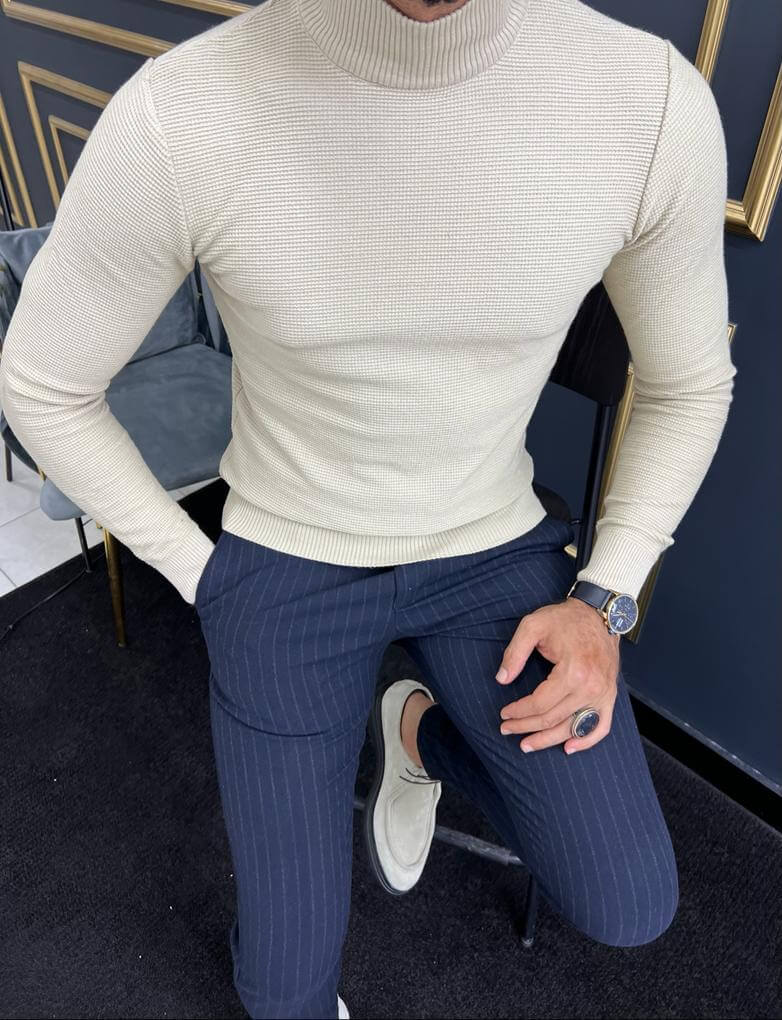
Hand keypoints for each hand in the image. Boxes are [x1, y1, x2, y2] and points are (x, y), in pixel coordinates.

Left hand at [495, 597, 620, 754]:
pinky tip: (568, 747)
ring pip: (572, 728)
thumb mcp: (532, 625)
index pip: (539, 703)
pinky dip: (585, 741)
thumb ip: (514, 653)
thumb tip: (502, 679)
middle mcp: (591, 687)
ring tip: (527, 745)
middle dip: (526, 727)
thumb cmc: (564, 619)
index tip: (504, 713)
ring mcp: (603, 694)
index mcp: (573, 671)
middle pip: (553, 719)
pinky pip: (600, 726)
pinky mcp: (610, 696)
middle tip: (506, 729)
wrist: (598, 614)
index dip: (518, 712)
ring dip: (549, 740)